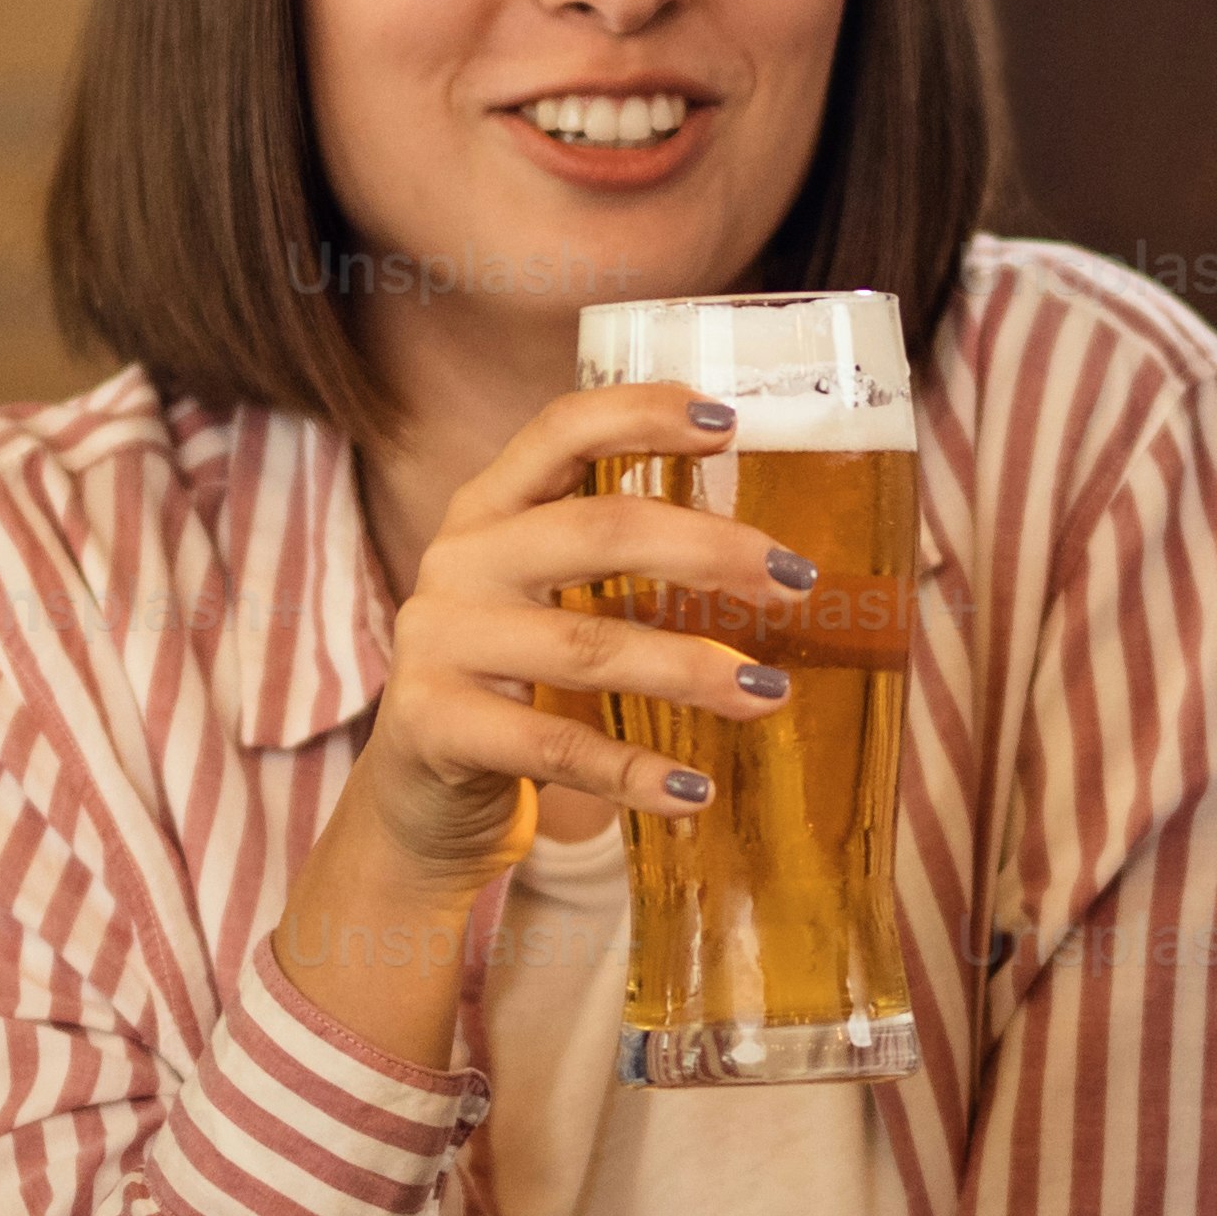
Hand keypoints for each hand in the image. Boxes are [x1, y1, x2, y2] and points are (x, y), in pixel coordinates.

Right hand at [272, 384, 806, 1076]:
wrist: (420, 802)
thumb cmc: (514, 689)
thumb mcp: (547, 604)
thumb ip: (619, 566)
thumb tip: (772, 561)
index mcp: (490, 509)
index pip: (561, 431)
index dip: (641, 414)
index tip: (727, 422)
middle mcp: (459, 560)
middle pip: (596, 531)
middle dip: (707, 550)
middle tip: (796, 580)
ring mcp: (439, 642)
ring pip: (584, 646)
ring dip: (690, 669)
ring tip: (771, 692)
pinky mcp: (434, 726)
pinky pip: (556, 747)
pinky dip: (635, 773)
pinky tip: (697, 792)